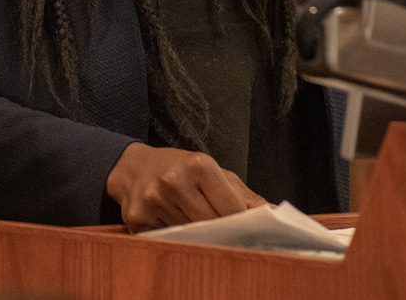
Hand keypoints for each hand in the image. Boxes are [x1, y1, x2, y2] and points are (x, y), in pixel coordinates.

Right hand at [105, 141, 264, 232]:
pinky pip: (167, 241)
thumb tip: (272, 212)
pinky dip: (175, 240)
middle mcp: (174, 180)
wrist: (133, 168)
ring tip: (195, 225)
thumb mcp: (212, 171)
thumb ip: (242, 194)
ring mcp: (154, 200)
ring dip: (197, 237)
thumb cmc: (179, 169)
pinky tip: (174, 227)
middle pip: (211, 226)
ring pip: (190, 236)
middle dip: (220, 233)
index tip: (246, 231)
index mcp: (198, 164)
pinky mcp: (138, 219)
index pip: (231, 208)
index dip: (240, 223)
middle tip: (224, 234)